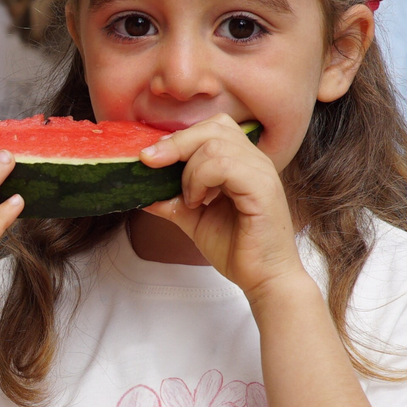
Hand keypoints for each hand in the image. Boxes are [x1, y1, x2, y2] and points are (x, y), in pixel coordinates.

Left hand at [140, 114, 305, 301]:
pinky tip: (199, 202)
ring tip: (190, 199)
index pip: (212, 128)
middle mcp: (255, 161)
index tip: (150, 158)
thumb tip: (142, 192)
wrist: (264, 279)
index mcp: (243, 162)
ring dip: (190, 171)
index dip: (179, 137)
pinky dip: (202, 179)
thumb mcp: (195, 220)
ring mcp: (261, 172)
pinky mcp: (263, 189)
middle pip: (213, 127)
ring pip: (215, 144)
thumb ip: (173, 202)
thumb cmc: (237, 249)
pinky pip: (225, 165)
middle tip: (151, 163)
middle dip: (176, 143)